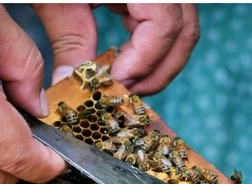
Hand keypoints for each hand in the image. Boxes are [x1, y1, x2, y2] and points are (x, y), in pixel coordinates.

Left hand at [34, 4, 199, 94]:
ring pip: (180, 30)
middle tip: (118, 94)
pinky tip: (117, 62)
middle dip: (154, 71)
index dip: (142, 62)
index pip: (166, 26)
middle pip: (184, 32)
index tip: (111, 83)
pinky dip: (147, 47)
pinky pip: (164, 21)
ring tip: (117, 84)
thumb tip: (71, 81)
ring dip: (154, 64)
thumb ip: (67, 34)